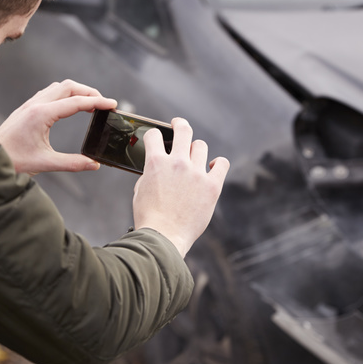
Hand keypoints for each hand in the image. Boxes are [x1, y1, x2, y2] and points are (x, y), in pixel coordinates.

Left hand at [0, 79, 116, 173]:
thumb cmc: (12, 160)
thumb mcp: (45, 163)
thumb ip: (72, 163)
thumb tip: (94, 164)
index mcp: (41, 115)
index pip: (76, 102)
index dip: (97, 102)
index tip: (112, 104)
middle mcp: (36, 105)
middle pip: (69, 86)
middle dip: (89, 92)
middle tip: (103, 104)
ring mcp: (29, 104)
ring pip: (58, 87)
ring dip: (76, 91)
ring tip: (89, 104)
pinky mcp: (26, 108)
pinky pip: (49, 92)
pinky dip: (64, 94)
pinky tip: (69, 106)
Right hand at [132, 118, 229, 256]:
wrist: (163, 238)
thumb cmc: (149, 218)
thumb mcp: (140, 190)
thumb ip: (150, 173)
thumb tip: (157, 166)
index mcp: (156, 163)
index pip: (155, 135)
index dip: (154, 135)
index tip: (157, 138)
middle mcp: (177, 163)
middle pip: (183, 130)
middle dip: (180, 125)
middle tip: (178, 125)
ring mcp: (196, 173)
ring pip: (201, 146)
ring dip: (196, 150)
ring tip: (194, 158)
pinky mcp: (212, 186)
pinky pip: (222, 164)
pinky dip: (218, 164)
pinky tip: (212, 168)